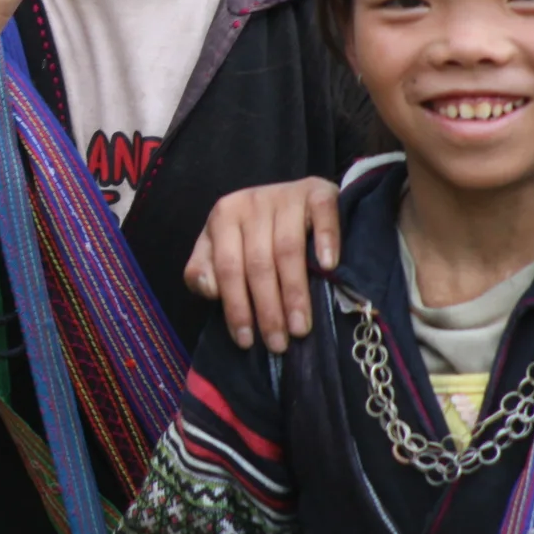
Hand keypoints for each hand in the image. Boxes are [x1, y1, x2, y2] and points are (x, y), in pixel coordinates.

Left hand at [186, 179, 341, 350]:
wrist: (294, 197)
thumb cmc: (254, 233)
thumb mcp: (220, 248)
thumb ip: (204, 270)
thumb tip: (209, 289)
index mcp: (223, 216)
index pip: (227, 267)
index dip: (236, 306)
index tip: (246, 340)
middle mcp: (252, 202)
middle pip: (258, 263)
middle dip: (267, 308)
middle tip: (278, 343)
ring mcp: (286, 195)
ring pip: (288, 249)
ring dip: (294, 292)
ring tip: (300, 327)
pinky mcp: (317, 190)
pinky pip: (323, 214)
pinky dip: (326, 240)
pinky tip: (329, 267)